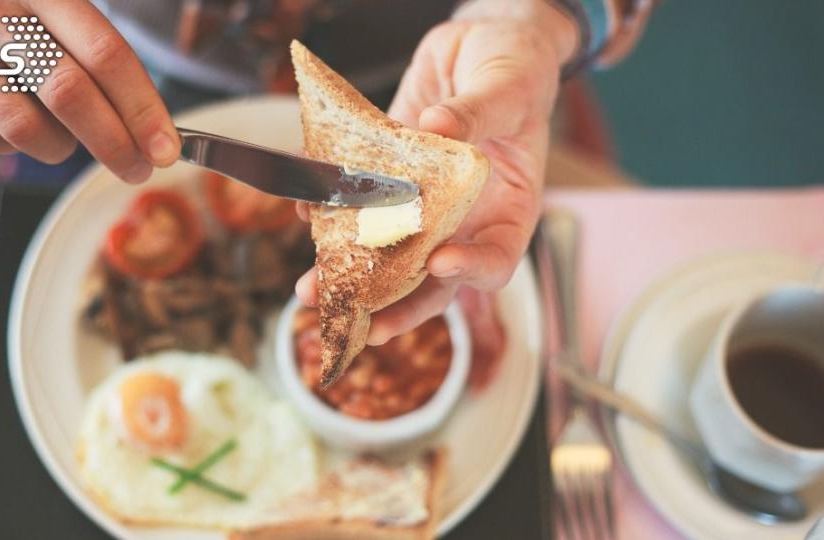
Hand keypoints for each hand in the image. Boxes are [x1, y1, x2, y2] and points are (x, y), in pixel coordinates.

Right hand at [0, 0, 178, 182]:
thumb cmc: (13, 4)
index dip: (141, 108)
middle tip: (138, 168)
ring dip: (61, 148)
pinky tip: (21, 119)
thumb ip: (101, 56)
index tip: (165, 148)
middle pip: (69, 95)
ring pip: (25, 129)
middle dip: (114, 144)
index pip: (104, 55)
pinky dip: (17, 146)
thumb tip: (151, 131)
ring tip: (67, 135)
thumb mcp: (59, 4)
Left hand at [296, 0, 576, 343]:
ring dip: (350, 275)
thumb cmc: (516, 67)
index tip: (440, 263)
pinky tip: (308, 214)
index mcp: (509, 207)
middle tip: (359, 322)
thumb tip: (437, 127)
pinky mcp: (390, 180)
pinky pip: (362, 206)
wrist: (480, 43)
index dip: (471, 270)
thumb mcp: (509, 85)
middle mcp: (465, 218)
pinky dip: (332, 214)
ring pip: (389, 254)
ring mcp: (424, 204)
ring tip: (311, 289)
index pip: (496, 258)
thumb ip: (478, 111)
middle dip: (395, 304)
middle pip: (433, 279)